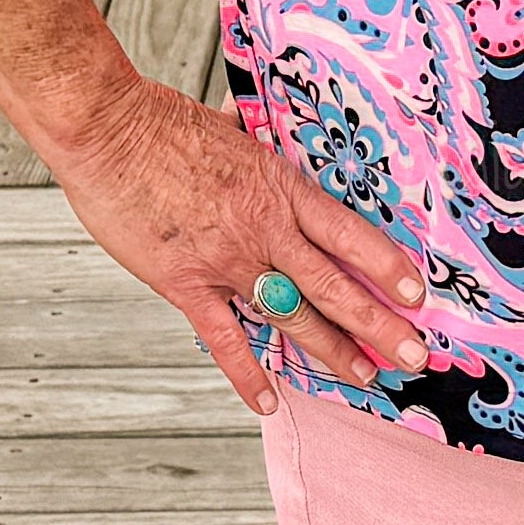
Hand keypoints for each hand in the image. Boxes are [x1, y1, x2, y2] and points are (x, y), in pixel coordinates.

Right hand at [46, 69, 428, 414]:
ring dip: (333, 351)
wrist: (107, 131)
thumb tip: (253, 125)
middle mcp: (264, 229)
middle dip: (379, 325)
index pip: (348, 235)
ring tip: (367, 377)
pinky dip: (248, 374)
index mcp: (279, 189)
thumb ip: (252, 145)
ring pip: (294, 316)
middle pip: (335, 286)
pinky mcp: (186, 284)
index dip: (386, 267)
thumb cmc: (160, 123)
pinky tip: (269, 402)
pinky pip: (226, 339)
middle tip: (413, 356)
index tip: (416, 294)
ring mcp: (227, 261)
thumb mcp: (229, 131)